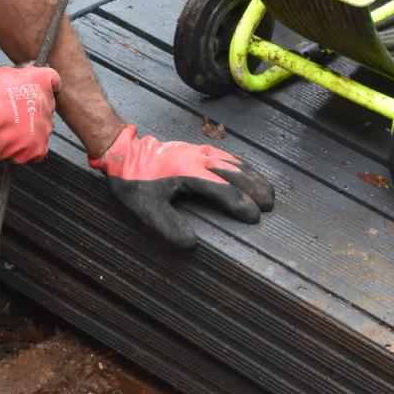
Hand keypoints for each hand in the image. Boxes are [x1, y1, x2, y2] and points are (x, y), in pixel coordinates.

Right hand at [0, 65, 59, 163]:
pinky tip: (10, 144)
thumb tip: (24, 82)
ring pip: (43, 129)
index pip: (54, 81)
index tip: (37, 91)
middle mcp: (46, 102)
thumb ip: (21, 78)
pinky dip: (26, 149)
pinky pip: (38, 150)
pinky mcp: (37, 148)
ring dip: (30, 130)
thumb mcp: (1, 74)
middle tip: (14, 114)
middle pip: (47, 107)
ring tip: (7, 130)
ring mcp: (44, 127)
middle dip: (34, 110)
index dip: (43, 87)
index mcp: (40, 80)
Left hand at [89, 124, 273, 248]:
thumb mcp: (146, 207)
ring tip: (266, 188)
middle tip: (271, 203)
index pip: (224, 190)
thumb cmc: (134, 180)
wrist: (123, 151)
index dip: (242, 204)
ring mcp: (197, 152)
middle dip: (255, 187)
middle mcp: (198, 160)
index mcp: (189, 174)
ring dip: (251, 174)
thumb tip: (191, 244)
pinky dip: (239, 164)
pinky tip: (244, 169)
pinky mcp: (194, 148)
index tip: (255, 217)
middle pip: (234, 173)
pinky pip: (223, 155)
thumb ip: (168, 226)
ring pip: (231, 161)